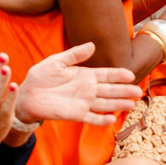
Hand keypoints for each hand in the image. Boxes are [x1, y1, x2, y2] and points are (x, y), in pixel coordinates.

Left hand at [14, 43, 141, 126]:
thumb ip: (75, 55)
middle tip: (137, 91)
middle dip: (124, 90)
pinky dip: (101, 119)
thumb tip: (92, 45)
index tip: (130, 74)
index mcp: (85, 75)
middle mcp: (87, 89)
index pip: (106, 74)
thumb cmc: (41, 76)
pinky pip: (91, 118)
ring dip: (117, 104)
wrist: (27, 94)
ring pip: (105, 104)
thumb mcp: (57, 61)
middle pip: (110, 90)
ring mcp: (83, 102)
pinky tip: (112, 119)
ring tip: (131, 104)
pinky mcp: (75, 114)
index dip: (118, 75)